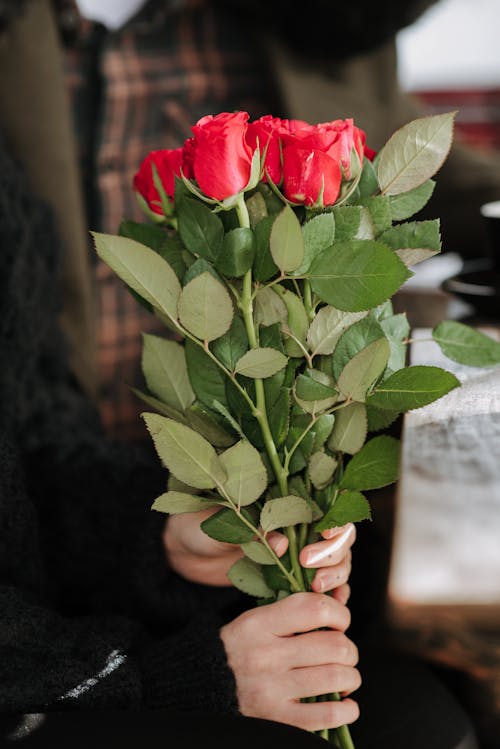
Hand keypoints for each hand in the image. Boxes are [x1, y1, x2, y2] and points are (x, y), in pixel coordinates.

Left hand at [163, 508, 354, 596]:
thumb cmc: (197, 526)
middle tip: (310, 569)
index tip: (322, 537)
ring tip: (316, 588)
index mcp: (284, 500)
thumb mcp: (219, 526)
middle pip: (342, 536)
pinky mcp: (292, 578)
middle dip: (335, 553)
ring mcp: (299, 552)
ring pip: (339, 561)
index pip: (328, 505)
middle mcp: (298, 524)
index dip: (334, 521)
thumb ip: (250, 533)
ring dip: (337, 575)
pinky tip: (332, 603)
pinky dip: (334, 594)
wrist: (182, 553)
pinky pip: (325, 586)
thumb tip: (283, 544)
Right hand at [220, 592, 360, 731]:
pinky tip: (345, 704)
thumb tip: (335, 610)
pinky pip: (328, 714)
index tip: (340, 621)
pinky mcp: (277, 721)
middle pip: (334, 645)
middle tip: (344, 653)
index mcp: (258, 624)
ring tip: (345, 677)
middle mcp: (265, 655)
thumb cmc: (234, 653)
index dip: (339, 613)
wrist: (197, 691)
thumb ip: (287, 615)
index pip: (315, 608)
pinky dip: (346, 709)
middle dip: (348, 649)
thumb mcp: (251, 623)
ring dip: (350, 677)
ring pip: (336, 677)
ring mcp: (271, 690)